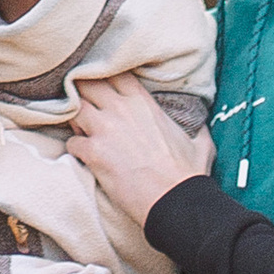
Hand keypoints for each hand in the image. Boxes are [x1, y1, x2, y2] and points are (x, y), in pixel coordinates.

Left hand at [66, 72, 211, 230]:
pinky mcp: (94, 153)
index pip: (114, 72)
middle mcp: (120, 109)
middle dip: (82, 92)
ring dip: (74, 118)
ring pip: (73, 108)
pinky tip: (83, 155)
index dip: (105, 76)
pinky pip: (71, 142)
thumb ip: (196, 126)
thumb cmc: (188, 175)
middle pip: (86, 83)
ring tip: (81, 129)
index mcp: (143, 102)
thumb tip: (202, 124)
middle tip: (83, 104)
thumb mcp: (199, 142)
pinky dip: (74, 147)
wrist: (176, 202)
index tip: (103, 84)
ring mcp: (104, 129)